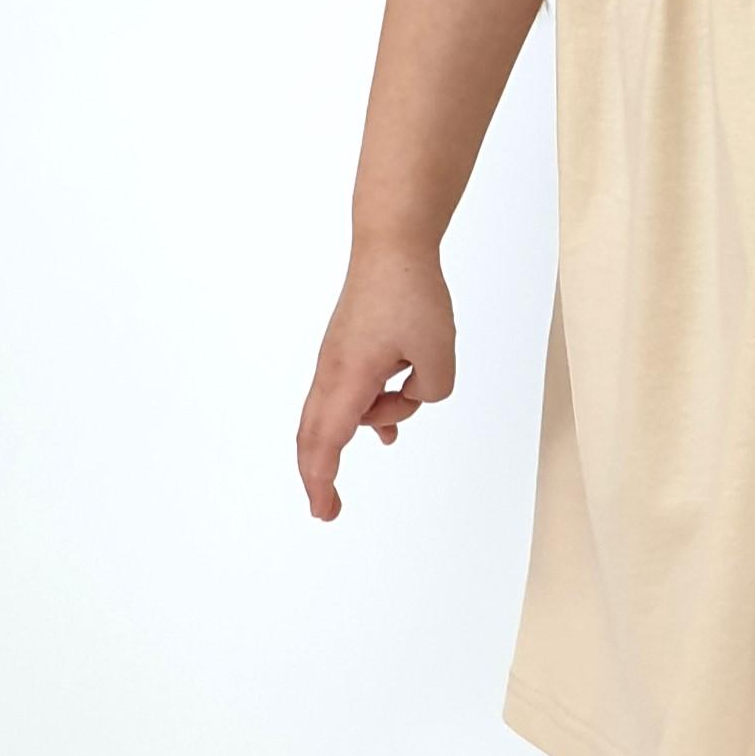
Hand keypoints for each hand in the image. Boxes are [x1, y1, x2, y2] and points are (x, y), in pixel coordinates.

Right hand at [295, 243, 456, 521]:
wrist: (391, 245)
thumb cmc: (410, 293)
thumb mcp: (439, 356)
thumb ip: (429, 394)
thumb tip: (411, 398)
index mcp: (349, 378)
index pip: (326, 442)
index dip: (322, 481)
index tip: (325, 511)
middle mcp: (333, 372)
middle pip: (315, 434)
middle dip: (319, 474)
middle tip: (328, 510)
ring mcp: (336, 359)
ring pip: (340, 412)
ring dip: (369, 424)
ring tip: (398, 424)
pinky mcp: (347, 348)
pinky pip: (350, 393)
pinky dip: (367, 411)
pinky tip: (388, 423)